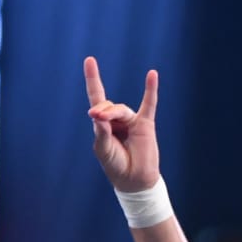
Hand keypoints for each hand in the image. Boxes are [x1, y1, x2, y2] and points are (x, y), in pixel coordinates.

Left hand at [84, 57, 159, 191]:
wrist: (134, 181)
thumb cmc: (116, 166)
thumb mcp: (103, 149)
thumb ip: (102, 132)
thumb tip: (100, 113)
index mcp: (103, 124)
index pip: (97, 97)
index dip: (93, 79)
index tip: (89, 60)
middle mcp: (117, 119)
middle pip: (107, 106)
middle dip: (101, 111)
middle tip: (96, 117)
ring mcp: (132, 121)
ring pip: (121, 109)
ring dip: (112, 113)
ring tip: (104, 118)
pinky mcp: (146, 125)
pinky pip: (149, 104)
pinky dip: (150, 89)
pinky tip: (152, 75)